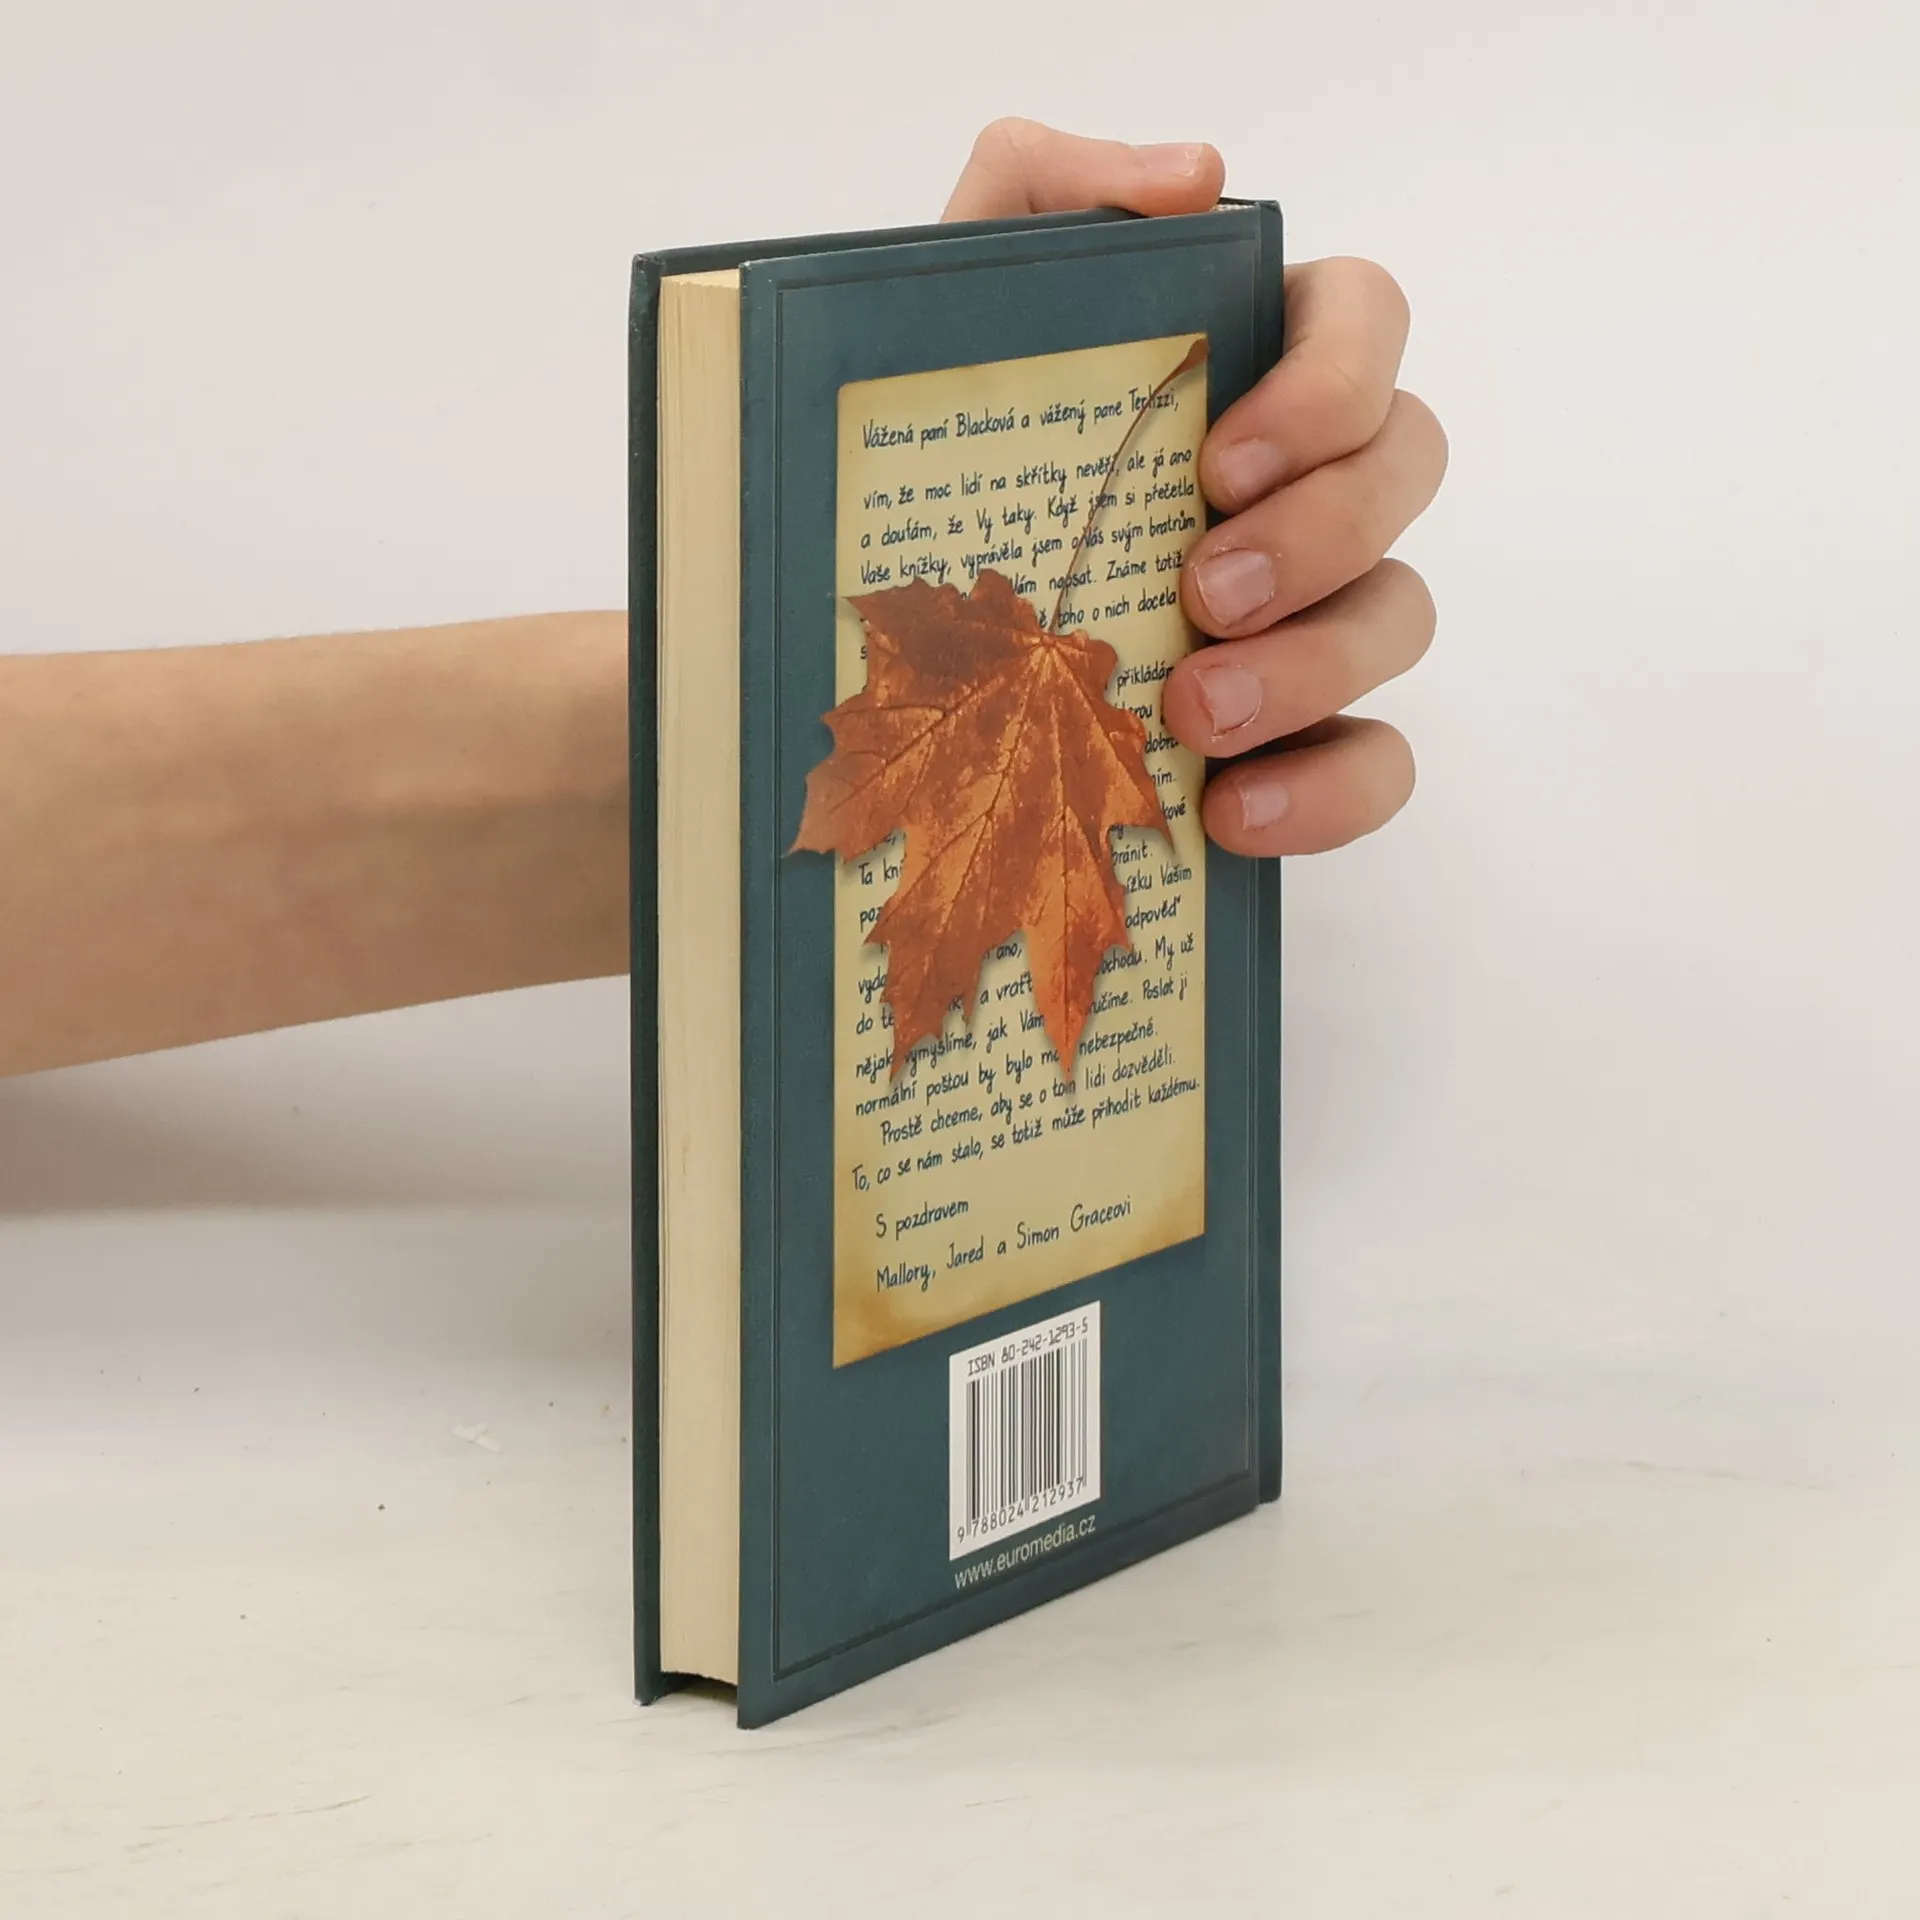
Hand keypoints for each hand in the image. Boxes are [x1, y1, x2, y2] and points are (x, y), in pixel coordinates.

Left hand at [946, 120, 1446, 855]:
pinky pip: (1379, 764)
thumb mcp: (951, 308)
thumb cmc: (936, 458)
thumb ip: (1045, 189)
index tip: (1223, 457)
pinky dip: (1326, 791)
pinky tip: (1229, 811)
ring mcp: (1313, 613)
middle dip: (1319, 534)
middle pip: (1408, 469)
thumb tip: (1197, 180)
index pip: (1367, 319)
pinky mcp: (1298, 736)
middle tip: (1201, 592)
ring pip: (1401, 618)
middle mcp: (1304, 482)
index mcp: (1245, 365)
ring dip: (1312, 667)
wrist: (877, 629)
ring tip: (1194, 715)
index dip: (1331, 382)